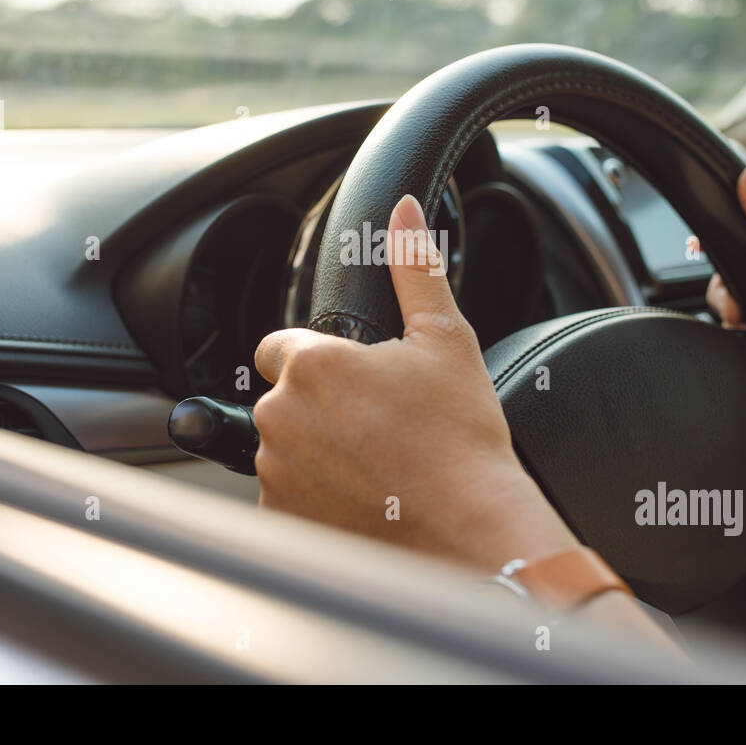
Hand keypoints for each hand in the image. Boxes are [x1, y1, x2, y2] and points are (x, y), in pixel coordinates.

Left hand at [253, 194, 578, 571]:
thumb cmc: (460, 439)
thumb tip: (404, 216)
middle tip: (377, 426)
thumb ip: (415, 269)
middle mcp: (280, 416)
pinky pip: (286, 497)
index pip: (281, 346)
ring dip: (315, 453)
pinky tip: (362, 498)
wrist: (470, 528)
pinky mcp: (281, 519)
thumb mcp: (445, 340)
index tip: (357, 383)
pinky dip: (314, 498)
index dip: (321, 360)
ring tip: (375, 465)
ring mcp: (275, 472)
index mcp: (311, 364)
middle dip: (319, 408)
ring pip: (284, 449)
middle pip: (284, 399)